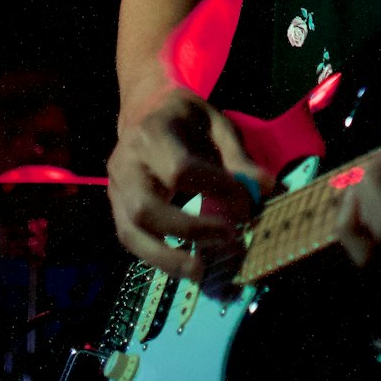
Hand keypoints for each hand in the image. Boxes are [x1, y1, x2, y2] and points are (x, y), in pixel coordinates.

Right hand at [107, 86, 272, 277]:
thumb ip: (237, 156)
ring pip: (130, 232)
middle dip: (189, 230)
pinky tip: (185, 263)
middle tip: (229, 238)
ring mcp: (115, 188)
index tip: (247, 204)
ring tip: (202, 270)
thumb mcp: (216, 122)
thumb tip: (265, 187)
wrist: (143, 110)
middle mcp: (126, 163)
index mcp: (152, 133)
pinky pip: (130, 239)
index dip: (217, 189)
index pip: (181, 169)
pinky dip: (157, 257)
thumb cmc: (184, 117)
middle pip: (146, 208)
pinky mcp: (115, 207)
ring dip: (167, 258)